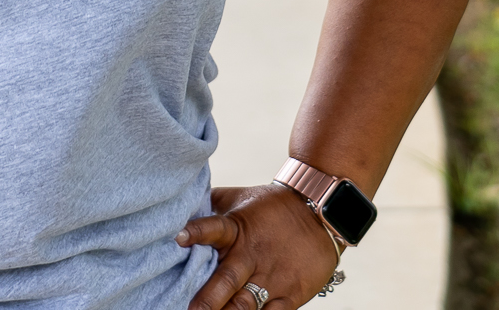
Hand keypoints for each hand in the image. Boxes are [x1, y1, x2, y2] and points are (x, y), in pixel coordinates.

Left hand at [178, 183, 339, 309]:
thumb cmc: (272, 207)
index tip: (179, 238)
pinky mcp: (291, 295)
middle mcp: (252, 255)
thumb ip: (211, 206)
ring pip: (245, 305)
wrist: (319, 213)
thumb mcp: (240, 199)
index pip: (214, 228)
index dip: (197, 232)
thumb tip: (179, 206)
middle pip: (226, 280)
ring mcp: (272, 278)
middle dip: (208, 300)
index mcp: (237, 228)